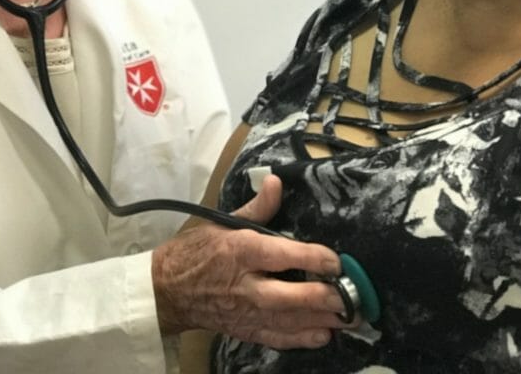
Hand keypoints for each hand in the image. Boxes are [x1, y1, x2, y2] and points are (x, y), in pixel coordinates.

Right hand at [151, 175, 349, 348]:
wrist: (168, 289)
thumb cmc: (198, 251)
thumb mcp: (224, 222)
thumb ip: (257, 207)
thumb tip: (276, 182)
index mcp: (241, 251)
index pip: (283, 254)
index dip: (314, 257)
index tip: (336, 260)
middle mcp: (245, 285)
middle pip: (290, 296)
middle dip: (325, 297)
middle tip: (352, 295)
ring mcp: (245, 312)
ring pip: (289, 321)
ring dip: (322, 320)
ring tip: (349, 317)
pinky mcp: (244, 330)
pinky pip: (276, 338)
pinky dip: (301, 338)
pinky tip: (323, 334)